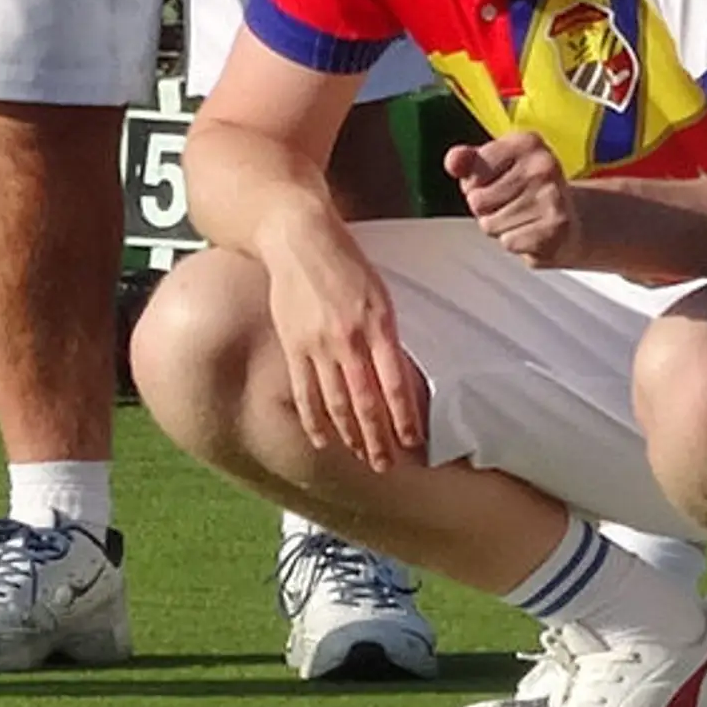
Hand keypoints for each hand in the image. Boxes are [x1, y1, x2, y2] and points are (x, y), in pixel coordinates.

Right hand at [264, 217, 427, 472]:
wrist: (299, 241)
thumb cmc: (346, 264)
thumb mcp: (380, 295)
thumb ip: (386, 336)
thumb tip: (396, 377)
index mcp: (377, 324)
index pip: (395, 383)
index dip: (405, 417)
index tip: (414, 442)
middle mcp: (348, 340)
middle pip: (366, 402)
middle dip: (379, 438)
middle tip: (389, 465)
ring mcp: (317, 346)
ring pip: (337, 403)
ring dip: (351, 436)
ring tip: (364, 459)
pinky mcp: (293, 346)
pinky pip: (304, 392)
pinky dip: (315, 420)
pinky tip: (323, 441)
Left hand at [445, 131, 584, 266]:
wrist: (572, 219)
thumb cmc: (523, 190)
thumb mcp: (493, 166)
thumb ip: (467, 161)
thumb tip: (454, 160)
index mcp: (526, 142)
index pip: (471, 173)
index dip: (474, 185)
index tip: (497, 182)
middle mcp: (544, 165)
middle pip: (477, 201)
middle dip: (485, 209)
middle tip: (511, 203)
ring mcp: (553, 197)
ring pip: (489, 224)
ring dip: (499, 227)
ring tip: (522, 217)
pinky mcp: (556, 229)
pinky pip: (508, 242)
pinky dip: (515, 242)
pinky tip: (533, 231)